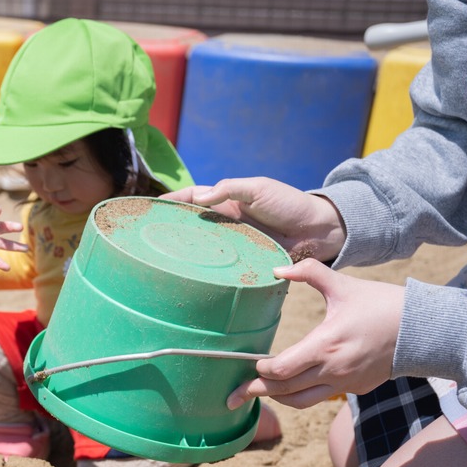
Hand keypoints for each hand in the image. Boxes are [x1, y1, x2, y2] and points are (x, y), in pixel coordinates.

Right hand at [163, 177, 346, 263]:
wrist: (320, 230)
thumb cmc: (290, 204)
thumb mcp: (258, 188)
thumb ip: (230, 188)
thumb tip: (200, 197)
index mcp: (226, 202)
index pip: (192, 198)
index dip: (171, 201)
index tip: (150, 207)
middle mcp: (225, 225)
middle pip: (191, 227)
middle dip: (170, 231)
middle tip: (147, 238)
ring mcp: (233, 245)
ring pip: (202, 250)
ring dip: (185, 255)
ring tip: (162, 260)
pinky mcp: (243, 264)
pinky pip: (221, 269)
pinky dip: (207, 273)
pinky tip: (192, 278)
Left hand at [226, 259, 403, 409]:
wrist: (424, 330)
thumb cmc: (382, 304)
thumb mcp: (344, 285)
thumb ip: (309, 273)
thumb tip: (277, 268)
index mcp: (326, 345)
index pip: (281, 370)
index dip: (260, 371)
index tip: (251, 363)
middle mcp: (333, 370)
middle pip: (283, 390)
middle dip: (255, 392)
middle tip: (232, 396)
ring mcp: (344, 383)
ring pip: (300, 401)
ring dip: (276, 398)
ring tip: (257, 393)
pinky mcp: (355, 388)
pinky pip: (319, 396)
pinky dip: (300, 394)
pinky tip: (288, 387)